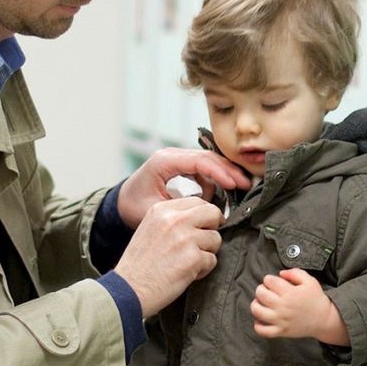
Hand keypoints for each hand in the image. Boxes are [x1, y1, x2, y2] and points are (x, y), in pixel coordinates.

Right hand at [115, 197, 223, 316]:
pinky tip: (186, 273)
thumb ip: (173, 220)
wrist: (129, 289)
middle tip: (201, 243)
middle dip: (212, 228)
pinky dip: (203, 270)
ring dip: (207, 252)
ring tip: (187, 262)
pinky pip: (212, 260)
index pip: (198, 201)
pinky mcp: (194, 258)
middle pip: (213, 213)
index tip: (205, 226)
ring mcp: (186, 238)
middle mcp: (175, 220)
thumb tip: (202, 218)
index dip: (205, 215)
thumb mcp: (150, 228)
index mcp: (162, 210)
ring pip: (215, 239)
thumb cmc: (139, 265)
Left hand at [117, 148, 249, 227]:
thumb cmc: (133, 208)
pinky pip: (202, 168)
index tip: (234, 185)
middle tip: (246, 184)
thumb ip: (181, 207)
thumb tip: (209, 209)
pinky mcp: (180, 167)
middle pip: (207, 157)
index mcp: (164, 161)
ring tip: (240, 188)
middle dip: (228, 170)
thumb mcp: (154, 210)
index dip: (219, 172)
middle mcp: (171, 155)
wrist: (120, 205)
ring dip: (224, 173)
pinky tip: (222, 192)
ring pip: (207, 161)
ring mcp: (176, 159)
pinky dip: (214, 179)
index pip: (198, 161)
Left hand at [250, 269, 349, 345]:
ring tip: (261, 302)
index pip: (269, 281)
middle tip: (267, 291)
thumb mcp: (310, 281)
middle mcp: (283, 306)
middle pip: (260, 293)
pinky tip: (261, 318)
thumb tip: (280, 273)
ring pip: (257, 311)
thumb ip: (295, 272)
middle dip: (261, 289)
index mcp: (290, 293)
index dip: (269, 279)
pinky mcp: (280, 332)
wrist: (324, 320)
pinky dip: (257, 325)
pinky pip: (262, 331)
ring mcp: (280, 320)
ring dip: (255, 304)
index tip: (274, 282)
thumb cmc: (316, 299)